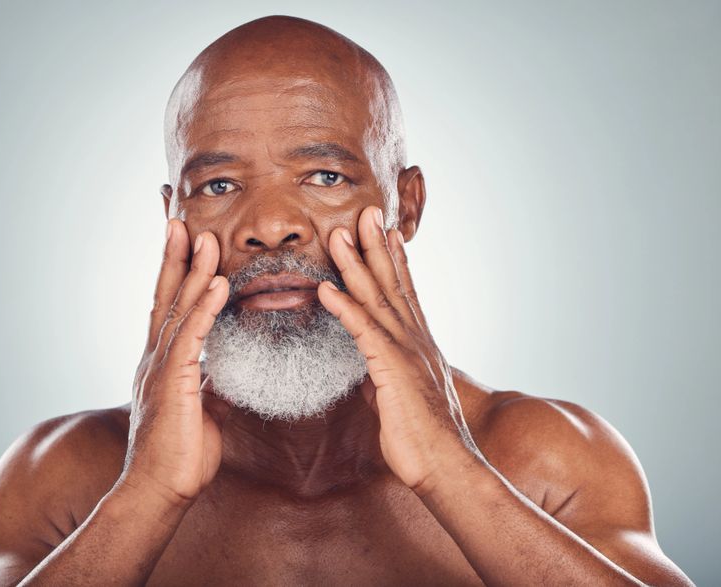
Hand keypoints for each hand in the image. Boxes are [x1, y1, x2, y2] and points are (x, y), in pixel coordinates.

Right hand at [119, 219, 230, 507]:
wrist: (160, 491)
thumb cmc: (181, 454)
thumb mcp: (202, 408)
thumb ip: (209, 383)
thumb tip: (222, 371)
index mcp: (163, 361)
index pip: (168, 305)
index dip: (175, 270)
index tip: (181, 237)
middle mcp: (155, 357)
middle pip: (164, 295)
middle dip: (173, 254)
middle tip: (178, 216)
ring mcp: (161, 368)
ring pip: (177, 308)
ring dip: (191, 270)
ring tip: (202, 234)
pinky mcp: (173, 383)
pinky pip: (192, 338)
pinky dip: (204, 308)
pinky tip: (218, 283)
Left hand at [317, 206, 476, 496]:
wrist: (447, 468)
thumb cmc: (426, 439)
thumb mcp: (404, 399)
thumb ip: (387, 378)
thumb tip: (370, 372)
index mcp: (420, 345)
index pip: (405, 294)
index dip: (394, 261)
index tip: (386, 232)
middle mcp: (417, 340)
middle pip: (393, 284)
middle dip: (376, 246)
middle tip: (365, 213)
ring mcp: (406, 352)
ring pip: (377, 299)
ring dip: (356, 265)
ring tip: (337, 235)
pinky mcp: (393, 371)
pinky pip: (364, 333)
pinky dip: (344, 308)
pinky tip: (326, 289)